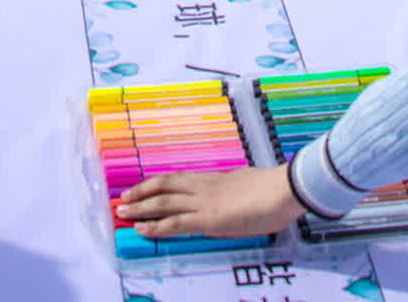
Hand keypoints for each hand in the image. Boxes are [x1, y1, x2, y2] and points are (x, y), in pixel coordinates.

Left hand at [116, 163, 305, 242]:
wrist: (284, 189)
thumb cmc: (273, 190)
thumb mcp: (246, 186)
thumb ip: (231, 192)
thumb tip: (224, 201)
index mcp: (213, 179)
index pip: (178, 180)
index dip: (157, 184)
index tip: (142, 188)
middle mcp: (203, 187)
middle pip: (164, 186)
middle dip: (141, 193)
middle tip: (123, 198)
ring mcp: (204, 202)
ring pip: (163, 202)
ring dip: (140, 208)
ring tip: (123, 212)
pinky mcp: (208, 219)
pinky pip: (174, 222)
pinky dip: (155, 226)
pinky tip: (142, 229)